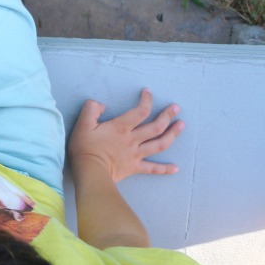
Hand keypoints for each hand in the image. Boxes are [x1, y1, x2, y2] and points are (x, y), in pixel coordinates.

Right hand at [67, 88, 183, 182]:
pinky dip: (165, 169)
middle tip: (176, 108)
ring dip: (172, 134)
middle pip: (156, 127)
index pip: (140, 111)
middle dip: (167, 116)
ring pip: (159, 144)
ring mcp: (136, 154)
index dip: (146, 100)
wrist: (90, 171)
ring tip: (181, 126)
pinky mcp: (135, 167)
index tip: (148, 92)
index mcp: (121, 128)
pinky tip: (176, 168)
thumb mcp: (82, 124)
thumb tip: (102, 104)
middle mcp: (133, 140)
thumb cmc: (85, 147)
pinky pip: (153, 169)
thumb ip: (91, 109)